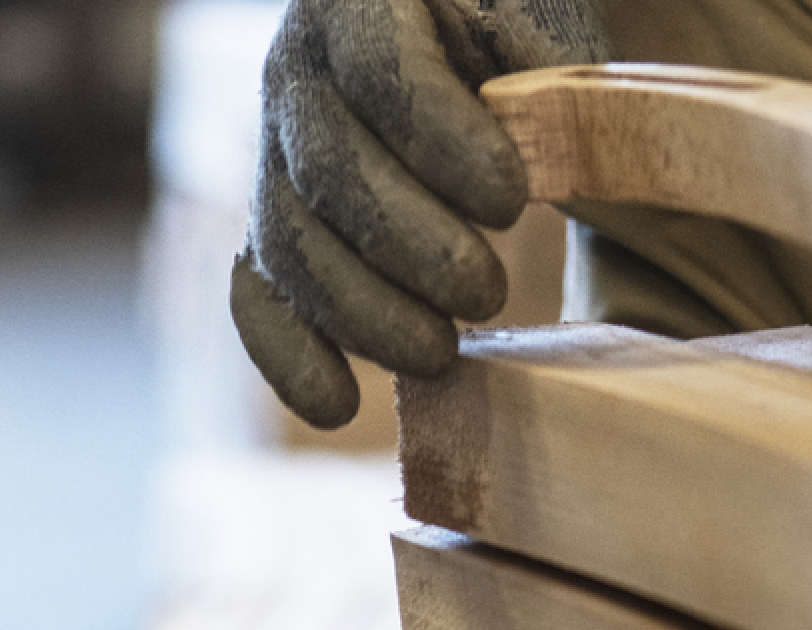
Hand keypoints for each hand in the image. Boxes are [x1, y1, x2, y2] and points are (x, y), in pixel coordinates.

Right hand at [233, 0, 607, 427]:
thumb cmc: (497, 34)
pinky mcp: (269, 229)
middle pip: (328, 174)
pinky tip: (340, 406)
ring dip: (363, 315)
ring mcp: (271, 158)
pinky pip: (255, 296)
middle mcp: (293, 77)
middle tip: (487, 293)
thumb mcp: (522, 16)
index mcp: (354, 6)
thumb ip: (539, 51)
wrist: (435, 46)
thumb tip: (555, 114)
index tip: (515, 202)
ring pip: (288, 246)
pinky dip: (289, 358)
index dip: (442, 142)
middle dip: (410, 248)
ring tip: (441, 355)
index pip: (380, 74)